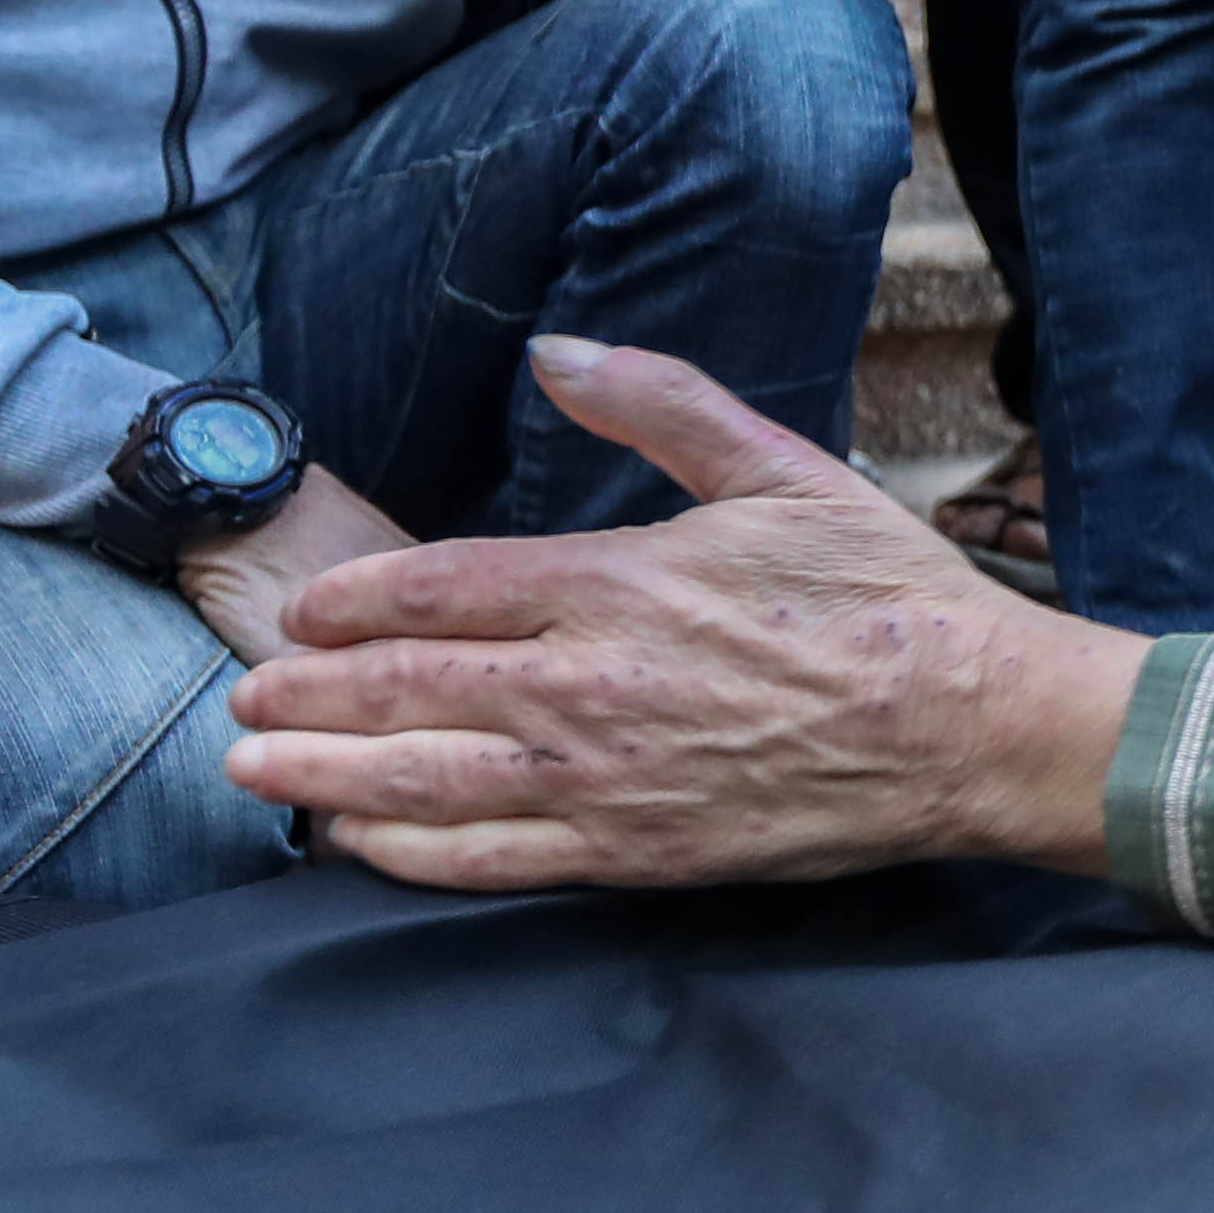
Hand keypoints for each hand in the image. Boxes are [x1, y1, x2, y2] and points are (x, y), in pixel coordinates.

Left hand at [222, 339, 1139, 887]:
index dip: (351, 604)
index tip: (304, 614)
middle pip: (403, 688)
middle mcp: (586, 684)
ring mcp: (604, 779)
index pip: (436, 588)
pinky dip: (408, 857)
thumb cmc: (883, 597)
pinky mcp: (634, 855)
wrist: (972, 728)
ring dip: (323, 778)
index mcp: (614, 581)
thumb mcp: (779, 469)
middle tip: (241, 702)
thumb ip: (656, 405)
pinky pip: (490, 862)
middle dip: (305, 697)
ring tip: (254, 771)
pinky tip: (357, 851)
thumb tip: (557, 351)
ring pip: (421, 782)